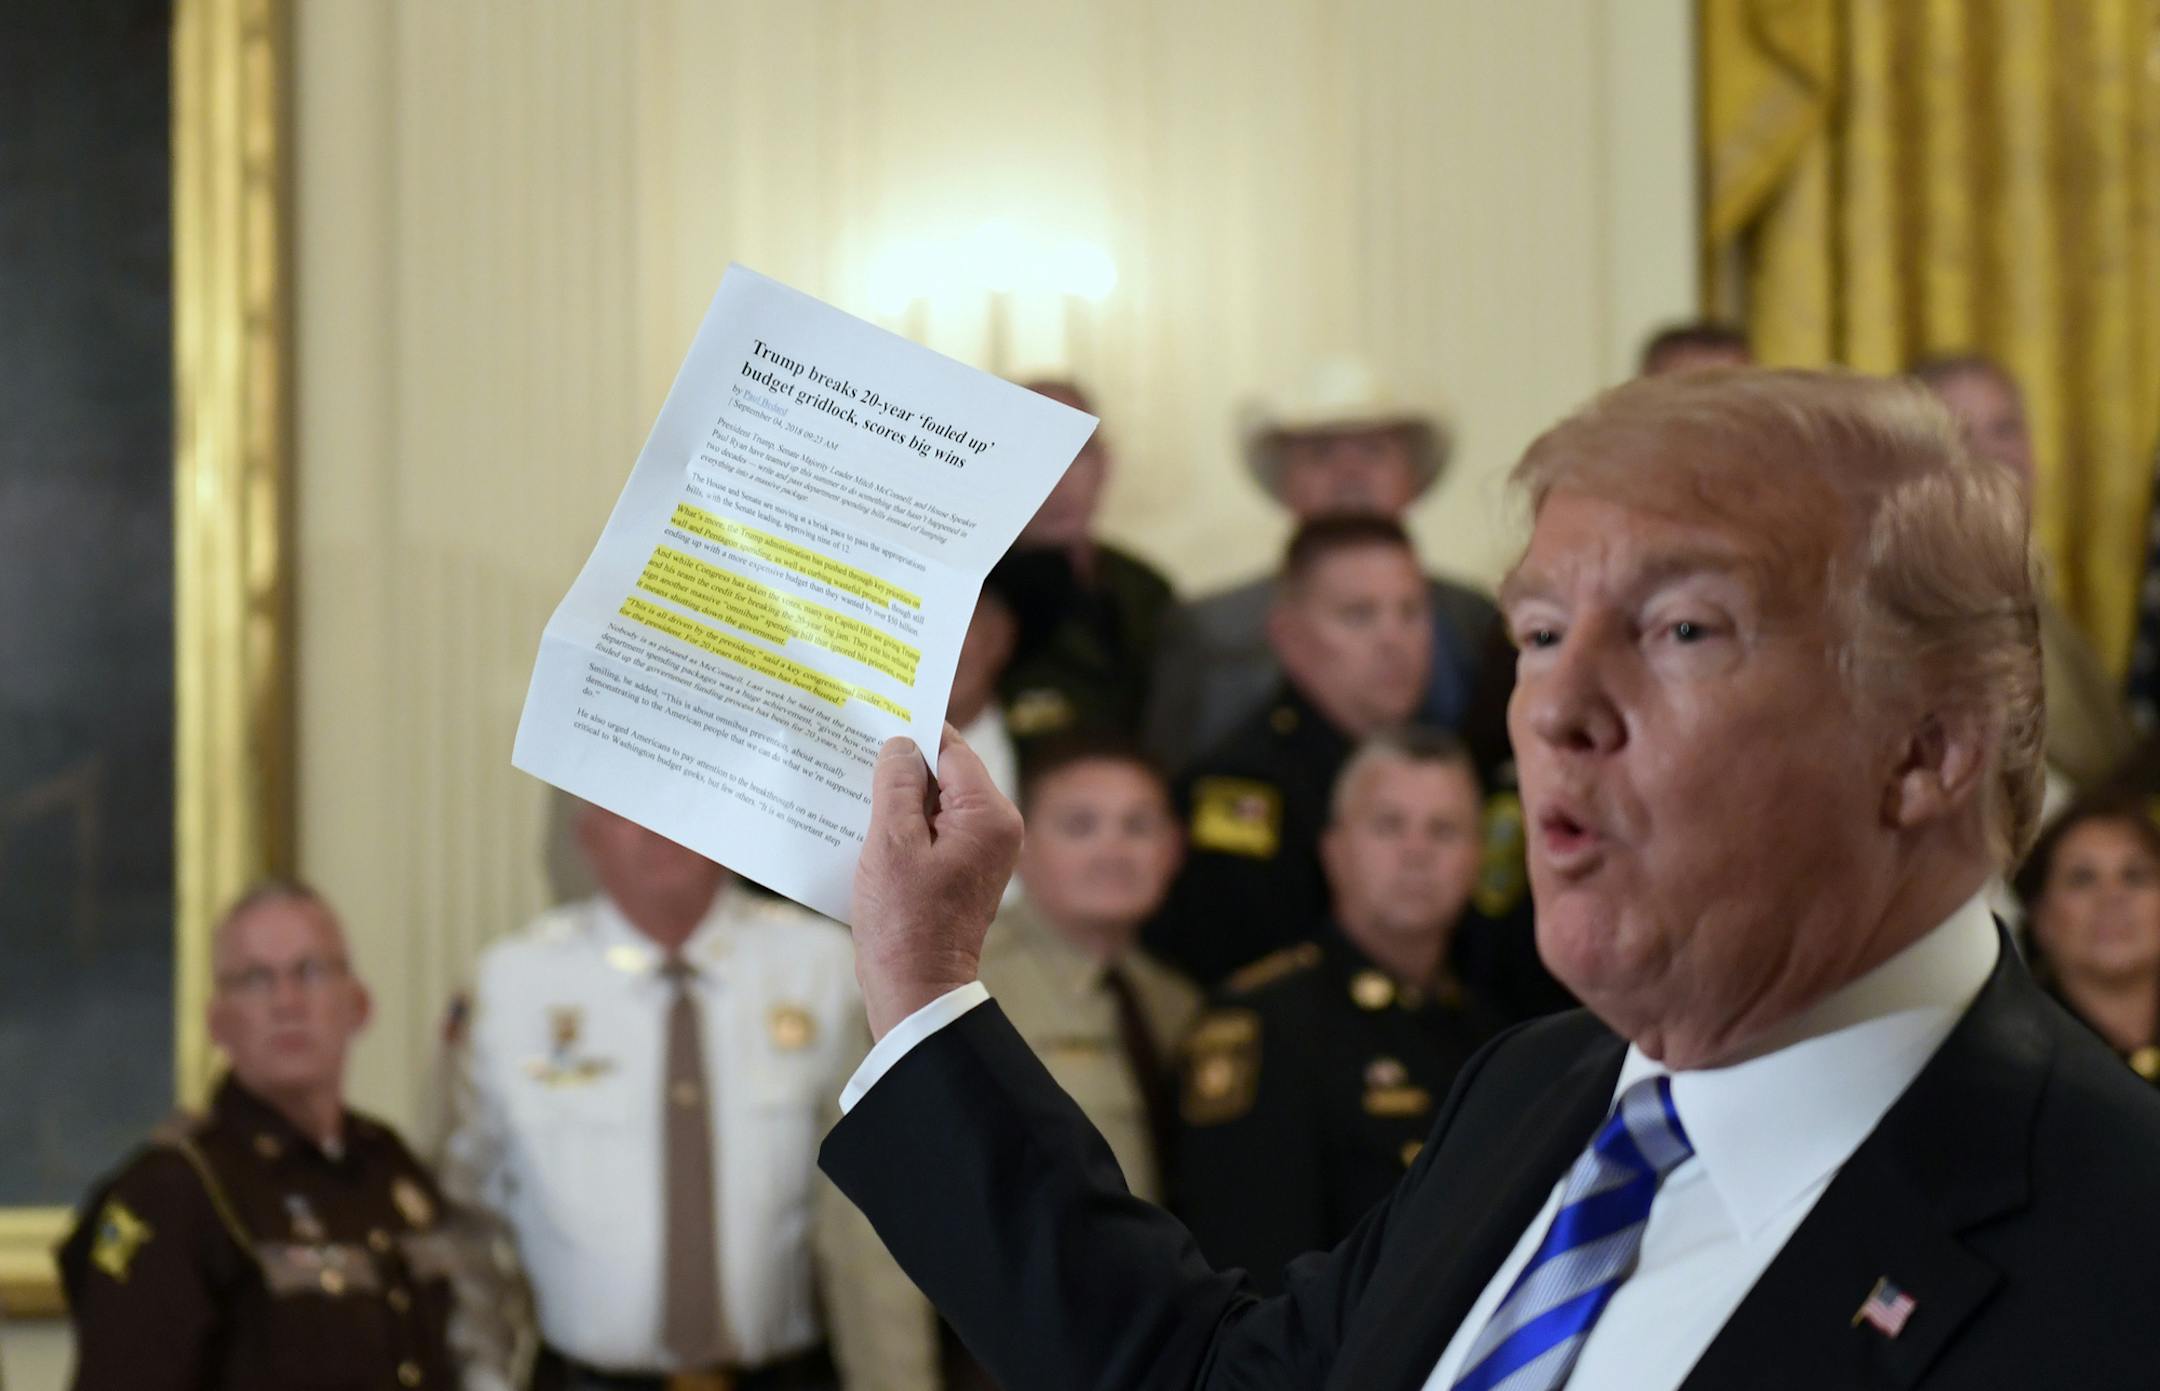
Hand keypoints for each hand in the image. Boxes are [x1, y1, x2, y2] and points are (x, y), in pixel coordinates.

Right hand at [851, 724, 1023, 1038]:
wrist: (917, 988)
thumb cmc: (903, 922)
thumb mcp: (891, 844)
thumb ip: (897, 785)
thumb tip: (901, 744)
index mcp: (988, 815)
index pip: (952, 749)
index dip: (914, 730)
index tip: (878, 711)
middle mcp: (996, 827)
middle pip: (948, 772)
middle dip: (904, 762)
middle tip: (856, 743)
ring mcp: (983, 849)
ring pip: (938, 800)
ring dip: (900, 793)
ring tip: (853, 780)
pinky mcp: (965, 868)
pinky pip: (935, 827)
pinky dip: (905, 821)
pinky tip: (867, 819)